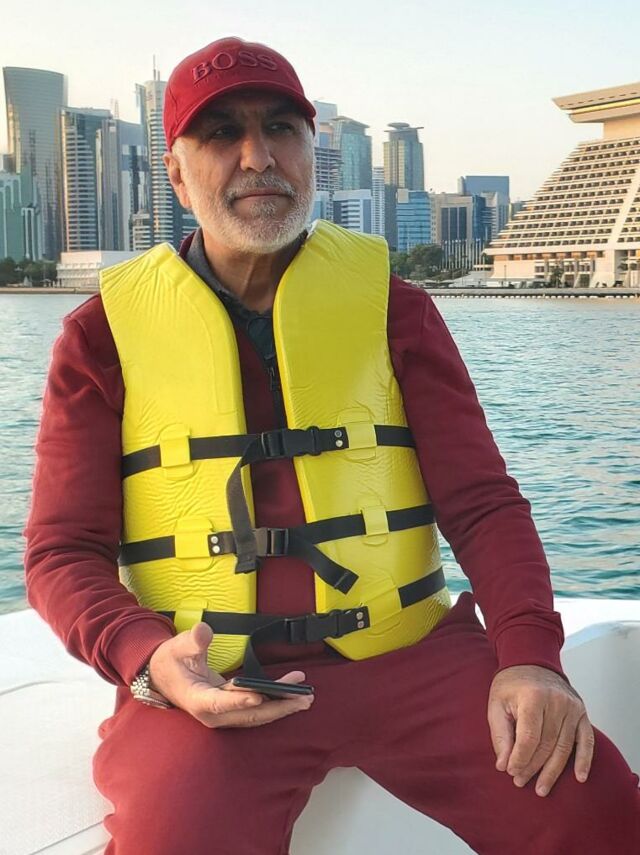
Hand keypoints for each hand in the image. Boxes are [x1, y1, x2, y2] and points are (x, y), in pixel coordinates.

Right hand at [148, 622, 313, 727]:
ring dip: (281, 706)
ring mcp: (223, 714)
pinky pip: (256, 709)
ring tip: (305, 697)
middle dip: (277, 707)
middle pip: (248, 715)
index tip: (259, 696)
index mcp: (198, 700)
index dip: (240, 701)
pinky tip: (292, 689)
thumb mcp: (178, 647)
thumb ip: (193, 641)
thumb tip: (204, 631)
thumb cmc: (171, 661)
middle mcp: (213, 713)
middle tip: (302, 698)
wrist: (163, 676)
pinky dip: (275, 700)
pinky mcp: (231, 709)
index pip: (221, 703)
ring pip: (256, 715)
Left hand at [487, 664, 593, 796]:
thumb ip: (500, 735)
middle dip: (532, 767)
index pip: (528, 737)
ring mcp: (572, 707)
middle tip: (520, 782)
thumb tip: (503, 765)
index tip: (510, 771)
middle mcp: (557, 701)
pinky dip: (584, 760)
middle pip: (546, 745)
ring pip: (564, 747)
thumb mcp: (496, 704)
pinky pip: (586, 741)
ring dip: (552, 771)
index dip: (519, 758)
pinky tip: (579, 777)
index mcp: (533, 697)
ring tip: (541, 788)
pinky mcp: (582, 713)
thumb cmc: (511, 685)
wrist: (531, 662)